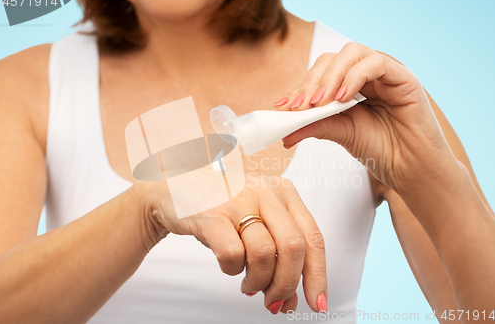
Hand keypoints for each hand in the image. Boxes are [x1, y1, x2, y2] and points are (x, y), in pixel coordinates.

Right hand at [135, 172, 326, 313]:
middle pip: (294, 248)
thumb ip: (279, 259)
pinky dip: (232, 271)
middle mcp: (265, 192)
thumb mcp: (258, 226)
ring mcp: (238, 200)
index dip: (318, 275)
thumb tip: (292, 301)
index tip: (317, 303)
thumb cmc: (223, 210)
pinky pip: (233, 255)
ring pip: (265, 254)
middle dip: (287, 284)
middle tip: (275, 301)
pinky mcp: (211, 214)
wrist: (177, 190)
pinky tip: (229, 267)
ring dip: (259, 282)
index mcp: (284, 193)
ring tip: (248, 285)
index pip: (313, 238)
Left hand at [275, 42, 456, 191]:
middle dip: (312, 81)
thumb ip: (314, 126)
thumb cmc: (380, 149)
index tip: (282, 106)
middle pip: (332, 59)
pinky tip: (343, 98)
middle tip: (298, 106)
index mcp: (351, 84)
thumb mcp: (340, 134)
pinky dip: (355, 77)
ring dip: (330, 76)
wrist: (411, 169)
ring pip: (352, 54)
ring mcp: (385, 72)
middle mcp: (367, 73)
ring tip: (319, 103)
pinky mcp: (403, 77)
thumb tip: (284, 132)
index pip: (321, 73)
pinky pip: (376, 63)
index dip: (300, 87)